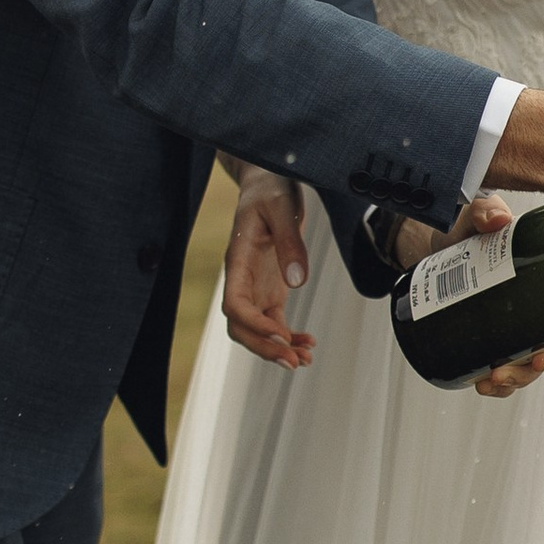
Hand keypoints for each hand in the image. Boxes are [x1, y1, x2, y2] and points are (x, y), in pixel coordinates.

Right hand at [220, 168, 313, 368]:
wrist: (269, 182)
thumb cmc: (272, 189)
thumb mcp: (283, 207)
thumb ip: (289, 242)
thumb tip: (297, 282)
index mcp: (237, 259)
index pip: (234, 304)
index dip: (254, 325)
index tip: (281, 334)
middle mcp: (241, 279)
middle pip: (241, 327)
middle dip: (265, 348)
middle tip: (294, 362)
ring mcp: (255, 287)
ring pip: (257, 330)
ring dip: (277, 349)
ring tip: (306, 360)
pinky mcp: (271, 290)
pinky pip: (274, 322)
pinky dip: (289, 337)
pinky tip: (309, 344)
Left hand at [387, 193, 543, 399]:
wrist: (434, 254)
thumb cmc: (467, 233)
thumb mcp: (474, 217)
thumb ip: (483, 211)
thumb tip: (496, 219)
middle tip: (534, 358)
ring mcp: (526, 330)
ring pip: (540, 363)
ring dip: (523, 376)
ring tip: (495, 376)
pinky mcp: (501, 344)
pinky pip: (511, 374)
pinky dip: (501, 386)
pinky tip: (484, 383)